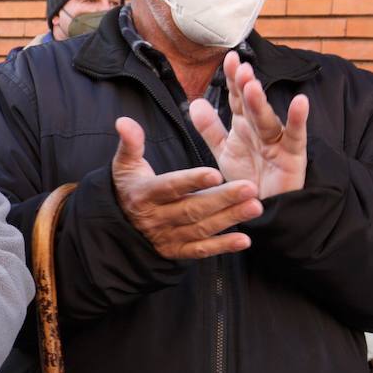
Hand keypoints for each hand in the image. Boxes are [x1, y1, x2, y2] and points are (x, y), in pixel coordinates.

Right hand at [111, 115, 260, 259]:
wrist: (117, 226)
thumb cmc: (128, 188)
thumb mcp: (124, 164)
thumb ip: (130, 143)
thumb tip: (123, 120)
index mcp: (144, 194)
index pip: (170, 187)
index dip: (192, 181)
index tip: (217, 173)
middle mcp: (156, 218)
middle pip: (192, 209)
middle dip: (223, 199)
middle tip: (251, 188)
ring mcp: (167, 237)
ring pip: (200, 228)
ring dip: (229, 219)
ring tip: (255, 206)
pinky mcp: (176, 251)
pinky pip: (200, 250)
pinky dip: (222, 246)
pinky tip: (244, 239)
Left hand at [190, 52, 307, 198]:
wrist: (265, 209)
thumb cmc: (248, 178)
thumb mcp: (225, 152)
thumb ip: (210, 129)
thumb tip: (196, 102)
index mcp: (244, 125)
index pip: (237, 98)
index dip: (232, 79)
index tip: (229, 57)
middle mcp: (261, 128)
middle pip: (252, 105)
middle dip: (245, 86)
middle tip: (239, 68)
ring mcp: (278, 140)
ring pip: (267, 119)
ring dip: (260, 103)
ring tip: (252, 85)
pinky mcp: (294, 156)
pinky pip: (296, 136)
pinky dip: (299, 119)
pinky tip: (301, 102)